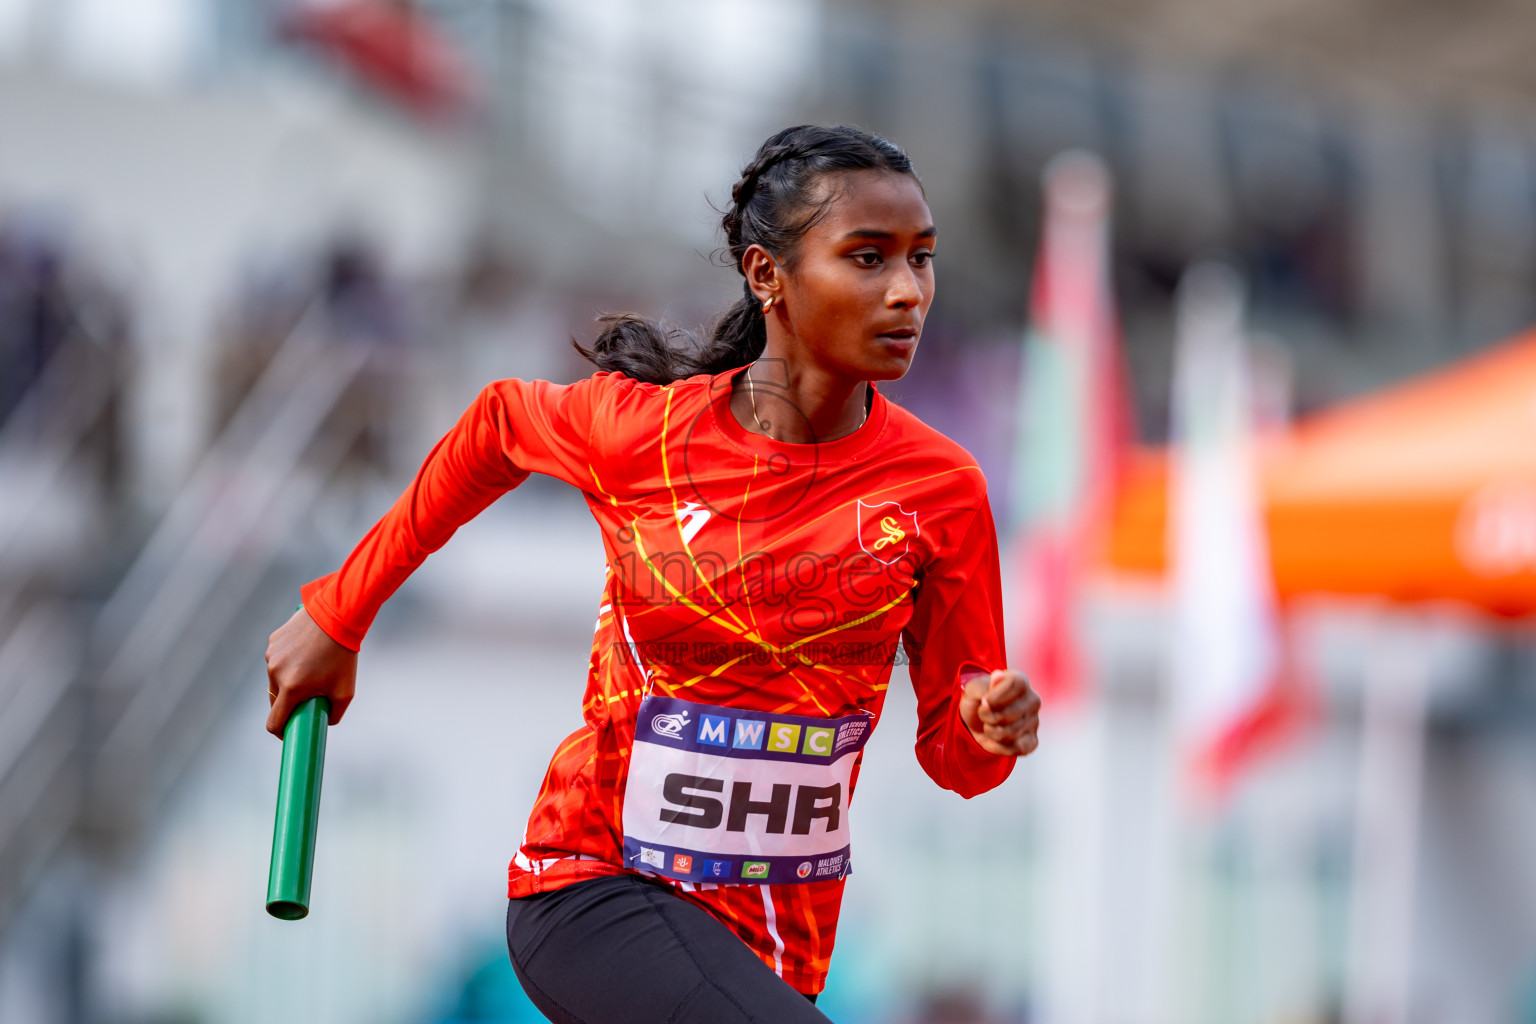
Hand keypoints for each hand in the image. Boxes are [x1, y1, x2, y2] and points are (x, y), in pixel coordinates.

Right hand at [265, 606, 356, 736]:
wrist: (338, 615)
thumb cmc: (343, 655)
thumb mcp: (346, 691)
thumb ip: (334, 714)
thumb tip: (323, 721)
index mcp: (291, 688)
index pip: (274, 722)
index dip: (281, 731)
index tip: (290, 731)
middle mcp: (275, 672)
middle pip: (275, 700)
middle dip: (289, 704)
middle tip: (308, 698)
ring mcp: (272, 655)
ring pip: (275, 679)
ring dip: (288, 681)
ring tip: (312, 669)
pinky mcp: (273, 641)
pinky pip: (277, 660)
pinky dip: (288, 662)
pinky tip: (306, 653)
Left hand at [958, 669, 1039, 756]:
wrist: (978, 720)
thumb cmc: (978, 700)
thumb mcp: (973, 689)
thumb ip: (984, 684)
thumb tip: (998, 676)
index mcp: (1020, 680)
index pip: (1015, 685)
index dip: (996, 696)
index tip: (983, 701)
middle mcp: (1032, 700)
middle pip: (1011, 712)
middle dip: (988, 717)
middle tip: (983, 714)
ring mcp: (1034, 721)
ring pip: (1011, 732)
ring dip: (991, 732)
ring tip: (989, 725)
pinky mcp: (1033, 740)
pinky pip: (1018, 748)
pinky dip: (1000, 746)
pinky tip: (996, 739)